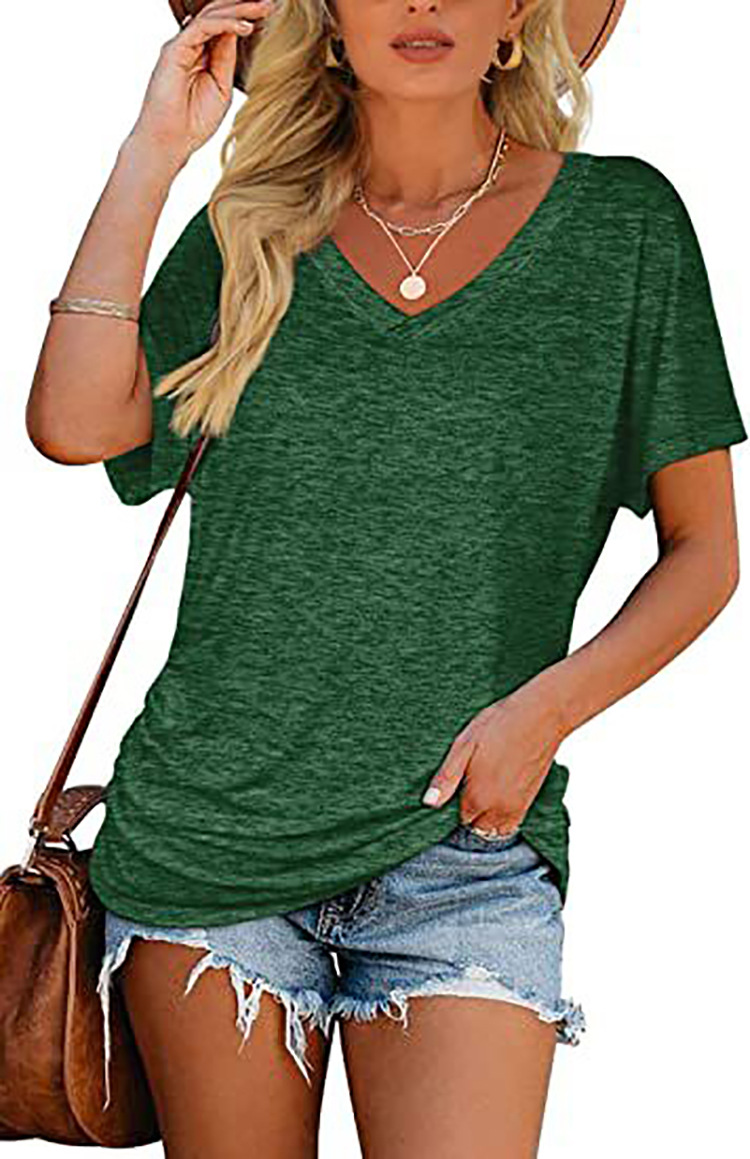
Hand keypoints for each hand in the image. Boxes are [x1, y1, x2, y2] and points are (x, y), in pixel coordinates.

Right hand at [129, 0, 274, 166]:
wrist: (170, 142)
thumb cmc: (193, 122)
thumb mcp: (221, 88)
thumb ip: (227, 60)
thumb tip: (238, 32)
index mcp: (201, 55)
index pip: (224, 26)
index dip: (245, 16)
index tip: (269, 12)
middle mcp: (190, 45)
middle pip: (218, 14)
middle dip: (245, 6)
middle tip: (270, 2)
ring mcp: (181, 46)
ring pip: (211, 15)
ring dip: (239, 9)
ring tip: (263, 7)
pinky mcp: (174, 50)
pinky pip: (202, 27)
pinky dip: (225, 24)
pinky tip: (245, 27)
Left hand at [421, 678, 568, 833]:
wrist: (543, 715)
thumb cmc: (501, 724)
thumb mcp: (464, 744)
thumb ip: (447, 777)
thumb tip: (429, 802)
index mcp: (479, 797)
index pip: (459, 820)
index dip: (453, 806)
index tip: (454, 789)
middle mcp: (499, 809)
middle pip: (477, 828)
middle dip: (469, 815)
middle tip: (466, 788)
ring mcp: (518, 807)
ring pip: (495, 828)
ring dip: (486, 818)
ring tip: (482, 790)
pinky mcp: (531, 800)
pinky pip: (512, 823)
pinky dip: (502, 816)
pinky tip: (498, 790)